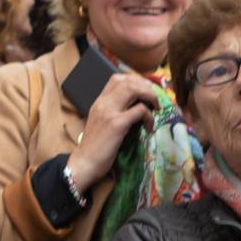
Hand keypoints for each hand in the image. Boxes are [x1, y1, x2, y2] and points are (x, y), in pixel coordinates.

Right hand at [67, 73, 160, 188]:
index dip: (135, 80)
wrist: (85, 162)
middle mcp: (103, 103)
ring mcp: (110, 112)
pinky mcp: (117, 124)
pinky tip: (149, 126)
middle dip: (147, 87)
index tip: (146, 91)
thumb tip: (135, 107)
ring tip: (155, 108)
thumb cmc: (95, 146)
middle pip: (128, 81)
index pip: (117, 78)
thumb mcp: (101, 122)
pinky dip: (149, 116)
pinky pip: (139, 111)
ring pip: (134, 89)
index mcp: (99, 101)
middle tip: (154, 100)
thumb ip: (113, 111)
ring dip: (150, 96)